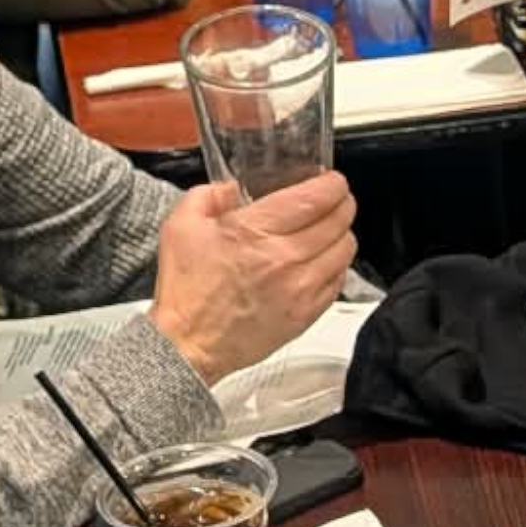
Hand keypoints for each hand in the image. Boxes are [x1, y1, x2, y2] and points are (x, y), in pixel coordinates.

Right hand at [148, 175, 357, 381]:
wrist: (187, 345)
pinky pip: (338, 282)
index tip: (331, 181)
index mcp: (255, 231)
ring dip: (342, 235)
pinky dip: (336, 267)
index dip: (332, 184)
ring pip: (345, 250)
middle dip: (342, 204)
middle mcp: (284, 258)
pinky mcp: (306, 314)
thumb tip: (232, 189)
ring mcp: (300, 289)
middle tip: (334, 201)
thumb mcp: (180, 226)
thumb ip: (208, 195)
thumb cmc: (185, 289)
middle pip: (338, 221)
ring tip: (330, 231)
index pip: (315, 198)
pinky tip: (323, 262)